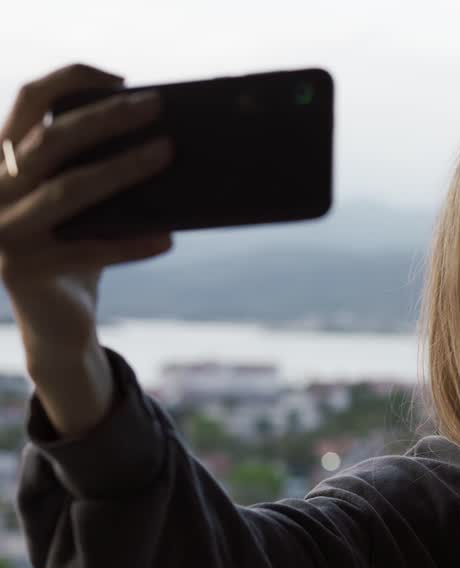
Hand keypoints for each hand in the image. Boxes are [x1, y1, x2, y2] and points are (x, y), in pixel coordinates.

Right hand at [0, 63, 174, 359]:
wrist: (56, 321)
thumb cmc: (78, 246)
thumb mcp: (80, 200)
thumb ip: (96, 166)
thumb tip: (162, 132)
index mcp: (3, 160)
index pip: (28, 100)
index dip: (70, 79)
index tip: (122, 79)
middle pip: (51, 140)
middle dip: (107, 118)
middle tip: (157, 107)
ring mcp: (3, 230)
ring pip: (68, 190)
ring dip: (122, 168)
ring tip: (167, 153)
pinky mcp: (23, 271)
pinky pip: (88, 250)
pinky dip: (131, 243)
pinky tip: (167, 237)